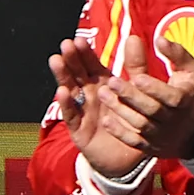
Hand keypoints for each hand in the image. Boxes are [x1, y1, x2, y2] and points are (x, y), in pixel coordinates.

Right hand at [50, 38, 145, 179]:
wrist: (128, 158)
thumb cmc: (131, 123)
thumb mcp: (136, 92)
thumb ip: (136, 67)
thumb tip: (135, 37)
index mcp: (103, 85)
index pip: (91, 65)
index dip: (85, 53)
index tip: (79, 39)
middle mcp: (89, 96)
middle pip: (77, 75)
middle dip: (71, 60)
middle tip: (66, 45)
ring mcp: (82, 112)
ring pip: (70, 91)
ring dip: (62, 76)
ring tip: (56, 61)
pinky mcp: (78, 130)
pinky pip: (72, 116)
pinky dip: (67, 104)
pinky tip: (63, 92)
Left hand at [105, 34, 193, 160]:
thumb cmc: (189, 94)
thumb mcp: (190, 72)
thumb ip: (176, 54)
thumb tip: (159, 38)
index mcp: (184, 99)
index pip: (170, 96)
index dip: (154, 88)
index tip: (137, 77)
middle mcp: (172, 119)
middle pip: (151, 109)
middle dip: (131, 96)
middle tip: (111, 82)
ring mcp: (160, 135)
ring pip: (139, 124)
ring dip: (120, 110)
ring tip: (102, 93)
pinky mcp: (149, 146)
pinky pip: (133, 142)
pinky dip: (119, 133)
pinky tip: (106, 120)